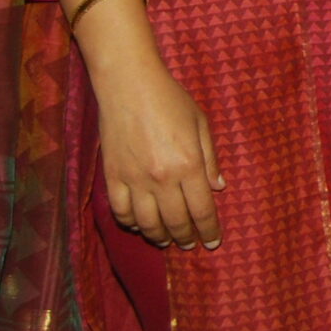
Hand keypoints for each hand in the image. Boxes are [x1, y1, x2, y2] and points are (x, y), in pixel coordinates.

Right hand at [94, 55, 224, 247]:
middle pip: (175, 222)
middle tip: (190, 244)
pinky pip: (120, 212)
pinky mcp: (112, 177)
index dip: (209, 230)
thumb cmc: (171, 100)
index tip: (212, 242)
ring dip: (158, 237)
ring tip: (167, 240)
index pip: (202, 210)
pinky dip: (130, 224)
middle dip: (185, 238)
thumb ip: (210, 159)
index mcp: (188, 165)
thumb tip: (218, 188)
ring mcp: (134, 180)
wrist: (129, 86)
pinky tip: (139, 225)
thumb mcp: (201, 124)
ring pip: (146, 223)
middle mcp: (161, 179)